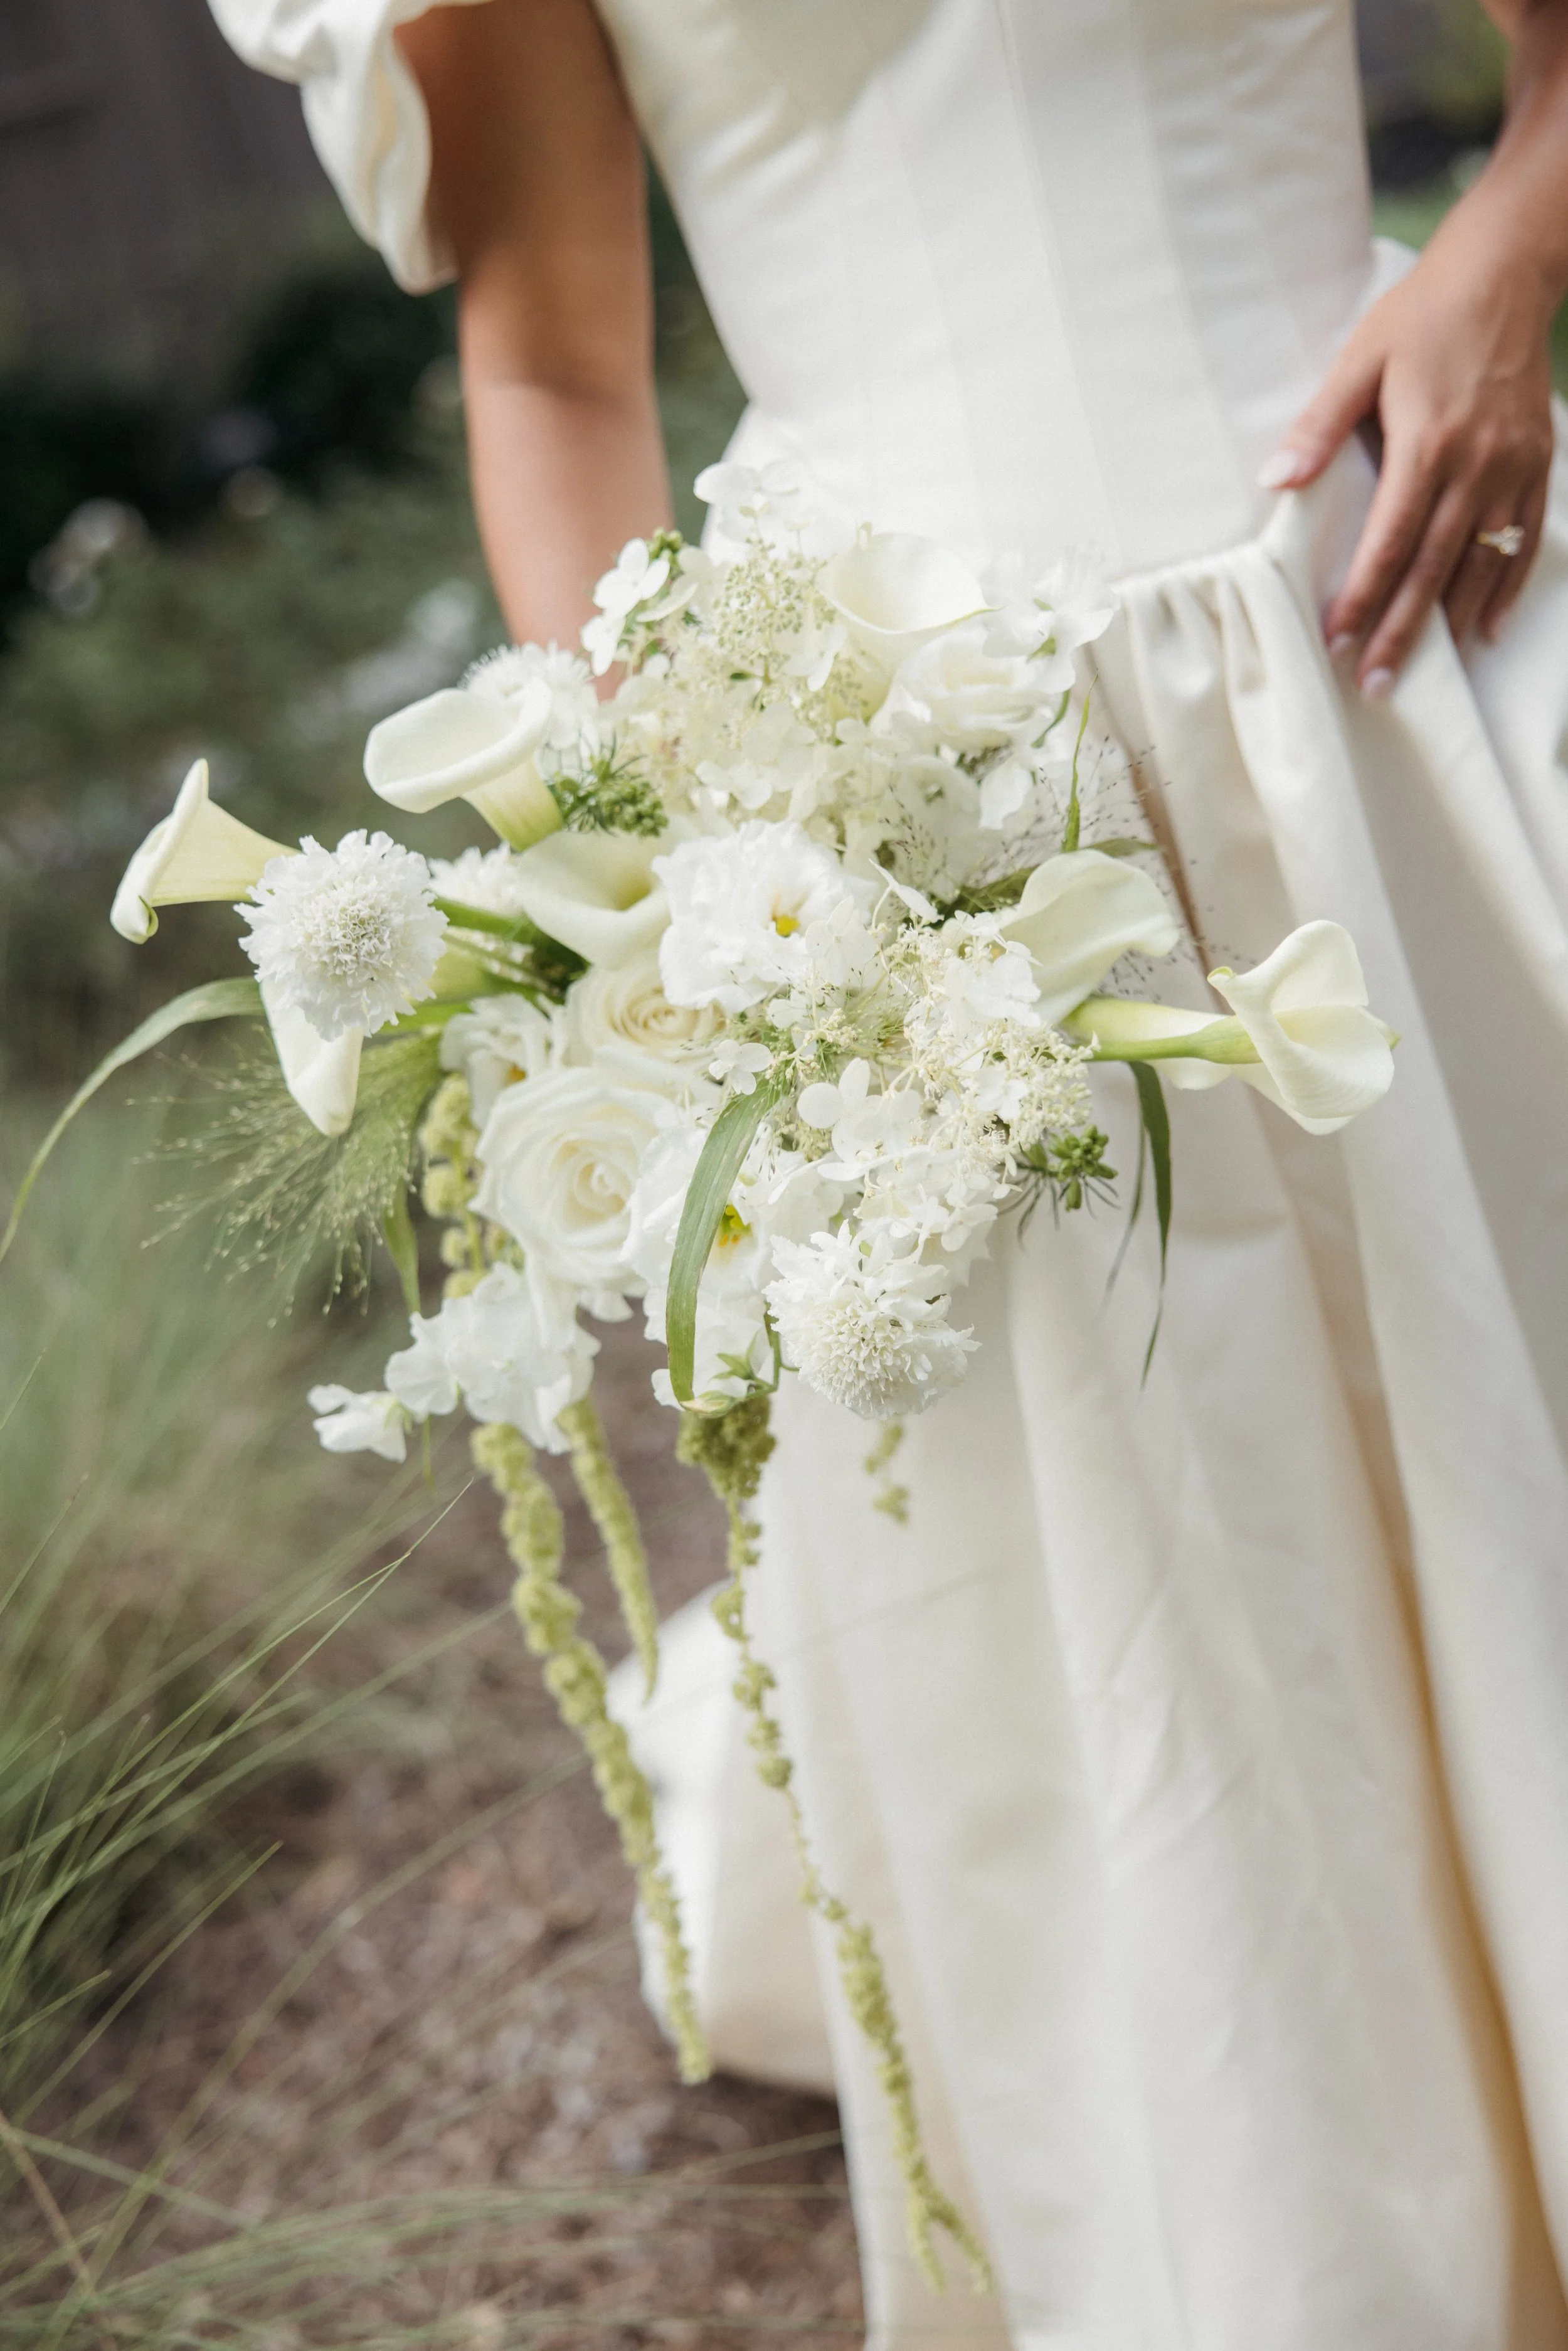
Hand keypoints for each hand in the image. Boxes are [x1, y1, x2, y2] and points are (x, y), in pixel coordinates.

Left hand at [1258, 197, 1556, 694]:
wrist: (1508, 271)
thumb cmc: (1423, 314)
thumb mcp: (1359, 358)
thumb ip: (1319, 426)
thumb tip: (1274, 480)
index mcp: (1427, 443)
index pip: (1389, 542)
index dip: (1363, 597)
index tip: (1337, 642)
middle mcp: (1476, 465)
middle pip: (1434, 568)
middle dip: (1401, 631)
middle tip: (1374, 686)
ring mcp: (1514, 468)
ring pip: (1481, 565)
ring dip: (1450, 623)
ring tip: (1419, 671)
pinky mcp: (1539, 463)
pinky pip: (1525, 540)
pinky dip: (1505, 588)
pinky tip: (1485, 629)